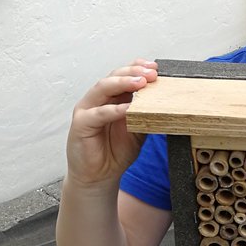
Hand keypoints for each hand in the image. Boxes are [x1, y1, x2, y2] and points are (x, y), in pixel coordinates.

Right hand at [65, 60, 157, 186]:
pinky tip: (127, 108)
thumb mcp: (138, 130)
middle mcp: (98, 100)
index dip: (138, 68)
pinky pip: (98, 113)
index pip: (123, 75)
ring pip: (103, 88)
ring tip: (140, 83)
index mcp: (112, 98)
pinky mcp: (80, 124)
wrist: (100, 177)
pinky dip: (113, 109)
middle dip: (133, 72)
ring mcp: (87, 110)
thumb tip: (165, 101)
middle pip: (113, 76)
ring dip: (122, 83)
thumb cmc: (116, 152)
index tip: (156, 68)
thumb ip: (146, 114)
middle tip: (151, 74)